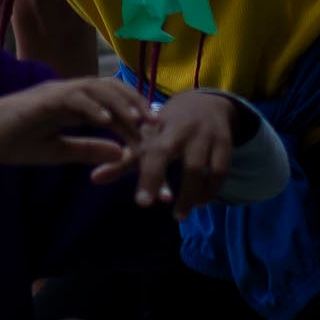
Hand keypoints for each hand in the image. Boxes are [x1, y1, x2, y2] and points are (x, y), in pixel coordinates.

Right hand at [0, 73, 144, 179]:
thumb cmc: (12, 143)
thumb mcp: (56, 152)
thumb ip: (87, 149)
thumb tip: (120, 152)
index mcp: (72, 105)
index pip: (110, 104)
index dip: (133, 115)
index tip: (154, 131)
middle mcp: (67, 93)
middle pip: (109, 89)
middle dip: (135, 103)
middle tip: (157, 122)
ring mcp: (54, 93)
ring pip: (95, 89)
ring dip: (119, 102)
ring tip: (138, 120)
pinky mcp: (41, 99)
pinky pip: (71, 98)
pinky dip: (91, 107)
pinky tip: (107, 121)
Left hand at [129, 90, 246, 210]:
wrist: (204, 102)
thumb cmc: (167, 126)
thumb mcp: (146, 137)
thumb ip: (123, 160)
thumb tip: (94, 179)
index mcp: (162, 128)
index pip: (156, 153)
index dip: (150, 177)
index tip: (143, 203)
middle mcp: (187, 131)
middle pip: (188, 164)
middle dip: (184, 193)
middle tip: (172, 217)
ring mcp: (208, 137)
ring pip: (206, 170)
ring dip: (195, 195)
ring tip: (181, 215)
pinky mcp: (225, 144)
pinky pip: (221, 172)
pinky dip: (211, 190)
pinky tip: (200, 202)